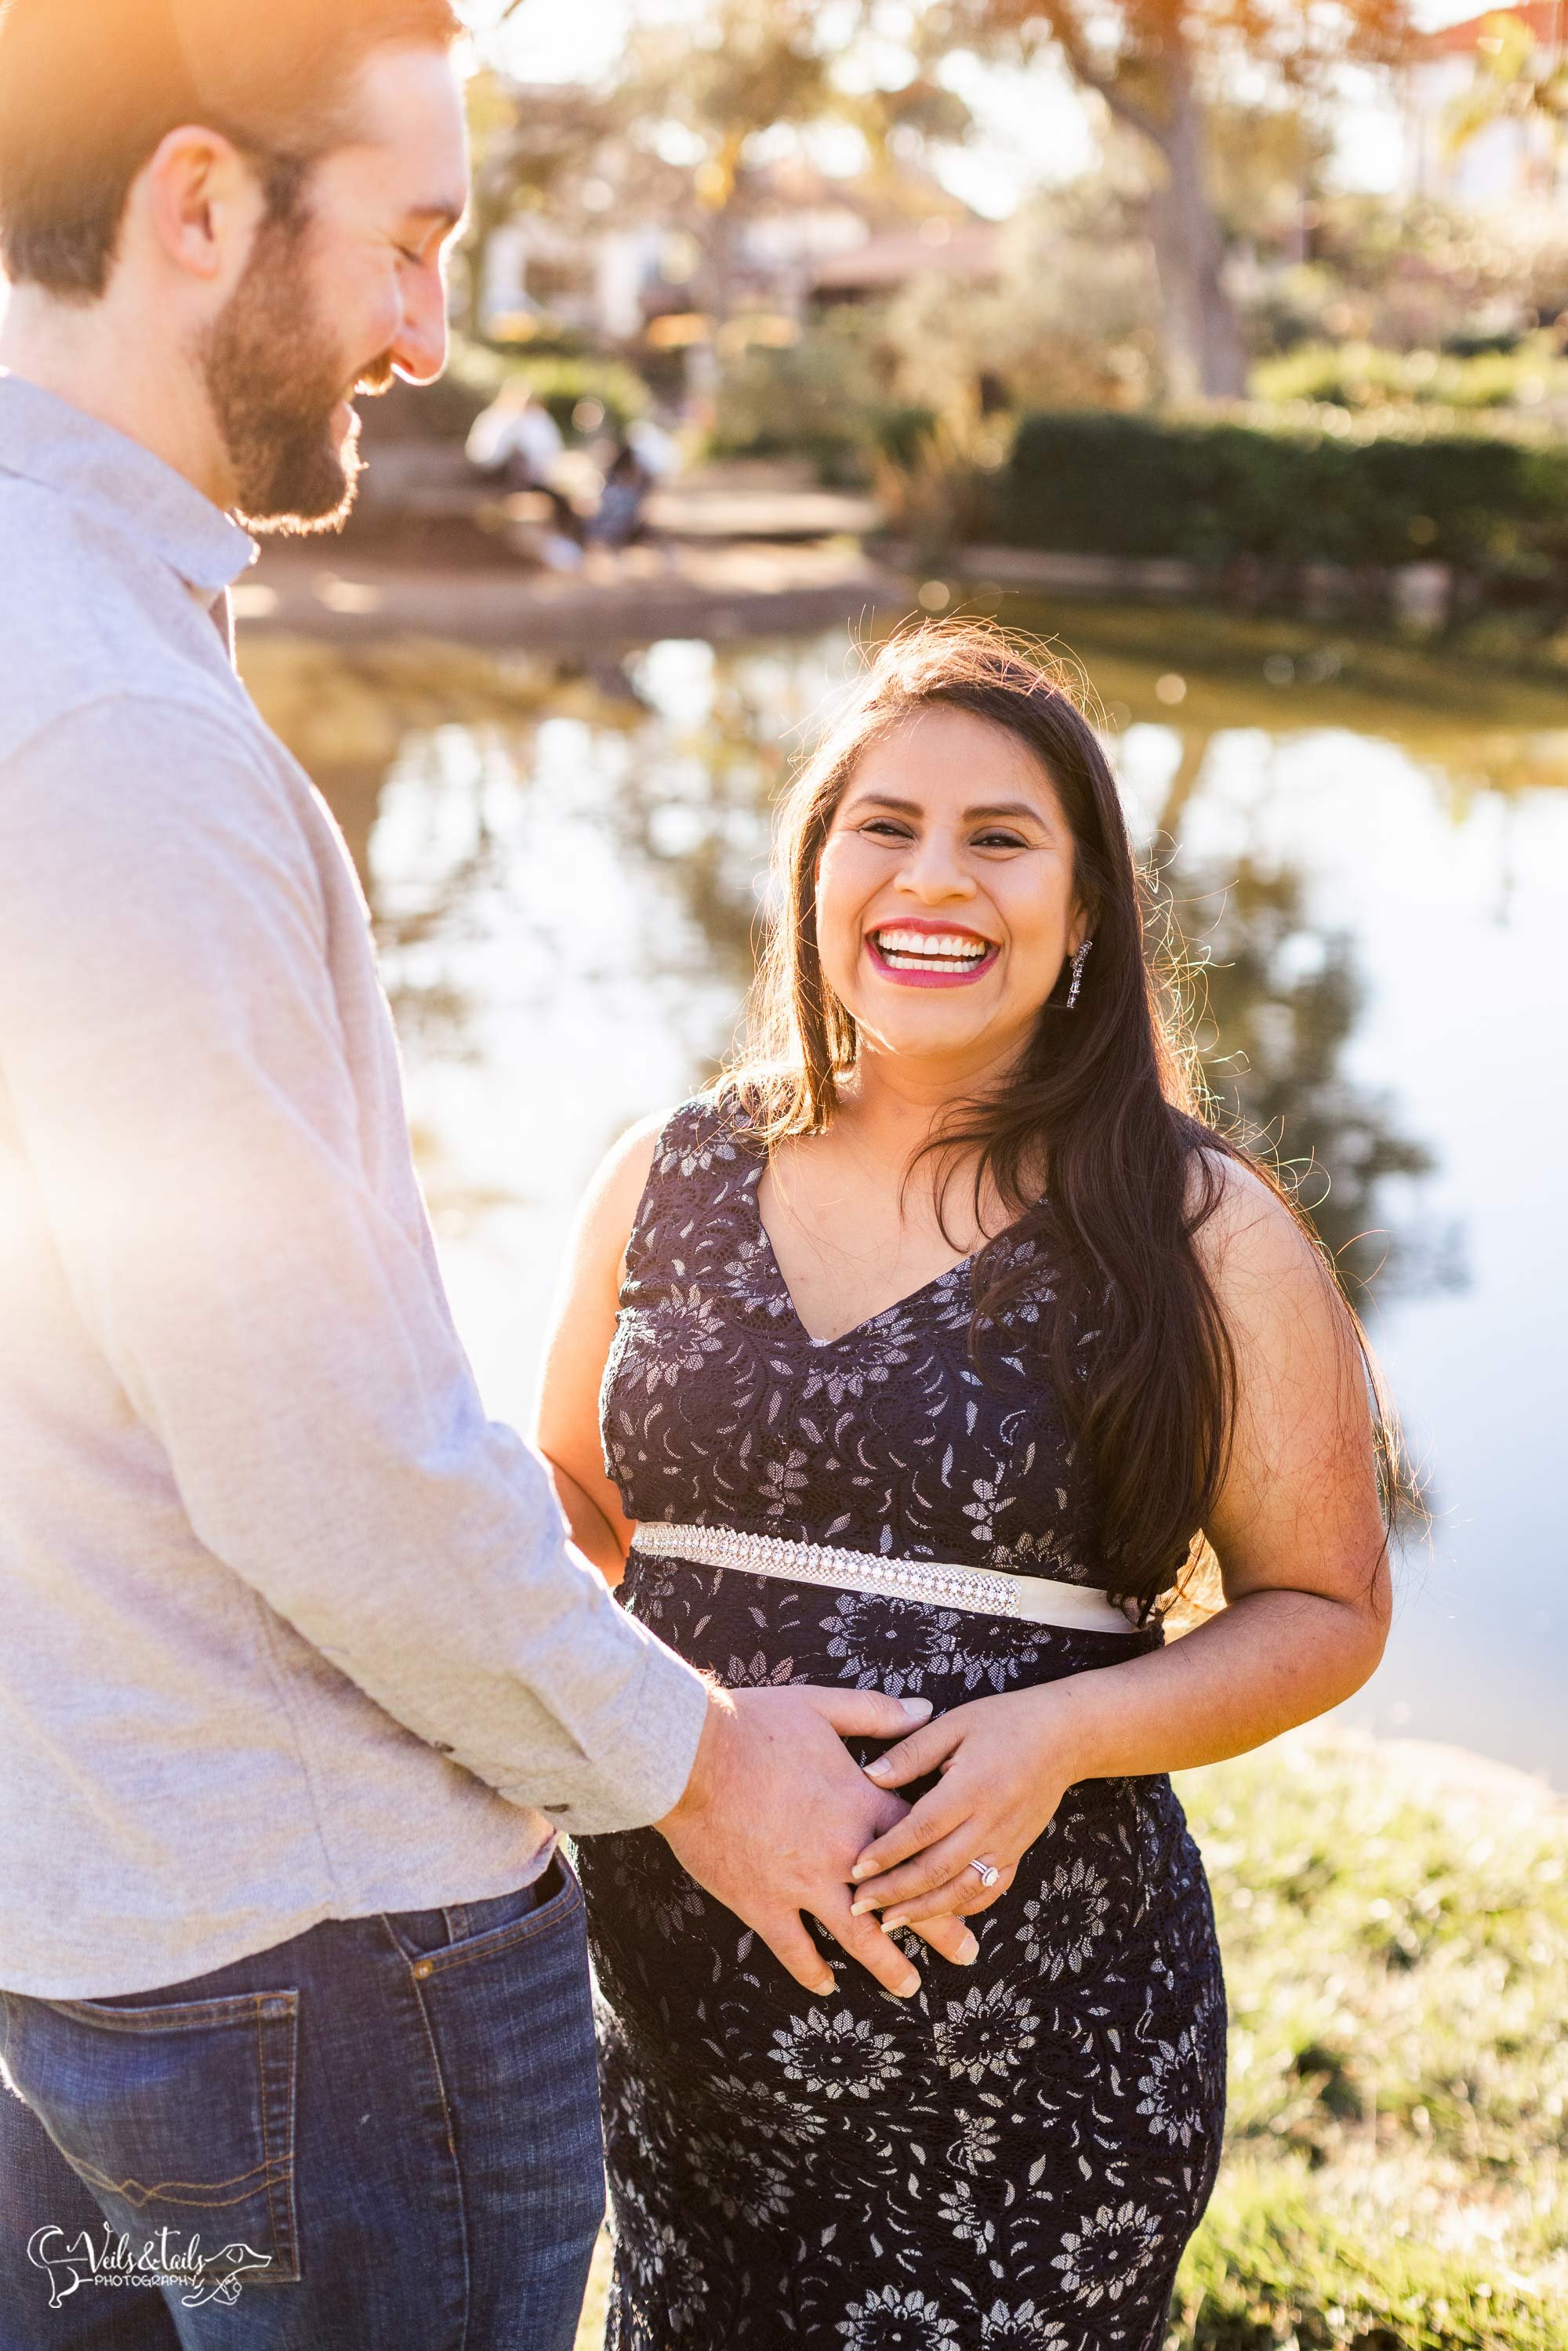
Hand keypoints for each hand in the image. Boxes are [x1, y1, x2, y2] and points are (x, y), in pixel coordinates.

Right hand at [657, 1684, 978, 1998]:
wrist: (692, 1756)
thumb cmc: (755, 1725)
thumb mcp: (822, 1706)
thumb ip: (877, 1712)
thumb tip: (925, 1709)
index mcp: (861, 1804)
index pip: (921, 1843)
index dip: (951, 1864)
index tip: (977, 1882)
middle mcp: (843, 1853)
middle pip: (903, 1899)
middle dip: (940, 1930)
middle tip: (968, 1954)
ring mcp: (803, 1884)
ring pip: (857, 1937)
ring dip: (887, 1964)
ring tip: (910, 1986)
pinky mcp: (763, 1903)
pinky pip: (794, 1948)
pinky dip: (811, 1971)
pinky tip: (825, 1987)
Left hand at [847, 1684, 1086, 1926]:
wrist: (1066, 1738)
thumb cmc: (1005, 1723)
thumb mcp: (955, 1723)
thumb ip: (912, 1752)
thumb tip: (870, 1777)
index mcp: (971, 1788)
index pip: (921, 1829)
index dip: (887, 1852)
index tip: (855, 1868)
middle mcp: (990, 1823)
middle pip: (937, 1869)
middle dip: (895, 1892)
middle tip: (859, 1905)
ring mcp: (1007, 1844)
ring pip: (962, 1890)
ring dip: (924, 1910)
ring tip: (889, 1922)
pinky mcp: (1017, 1853)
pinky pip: (989, 1891)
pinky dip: (962, 1908)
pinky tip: (936, 1914)